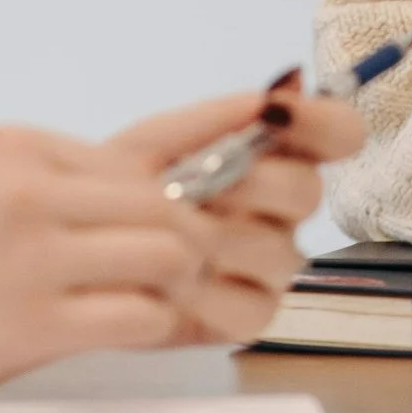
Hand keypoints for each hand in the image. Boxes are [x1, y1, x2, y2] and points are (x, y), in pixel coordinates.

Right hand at [0, 128, 213, 412]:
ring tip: (161, 296)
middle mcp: (27, 192)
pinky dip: (155, 323)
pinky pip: (142, 316)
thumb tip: (177, 188)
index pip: (147, 155)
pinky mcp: (34, 323)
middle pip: (169, 204)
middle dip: (196, 238)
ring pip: (170, 255)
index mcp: (19, 147)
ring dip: (181, 282)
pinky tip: (132, 327)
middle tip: (192, 265)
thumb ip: (66, 178)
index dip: (187, 189)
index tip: (210, 205)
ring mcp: (31, 257)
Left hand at [101, 83, 364, 347]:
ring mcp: (272, 266)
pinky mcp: (250, 316)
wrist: (73, 249)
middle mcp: (285, 211)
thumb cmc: (114, 190)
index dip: (324, 121)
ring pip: (279, 251)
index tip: (278, 114)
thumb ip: (211, 120)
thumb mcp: (149, 145)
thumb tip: (274, 96)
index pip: (338, 134)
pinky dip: (206, 293)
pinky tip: (165, 283)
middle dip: (249, 182)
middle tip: (192, 185)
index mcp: (275, 157)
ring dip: (217, 239)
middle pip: (307, 191)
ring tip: (162, 236)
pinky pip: (252, 305)